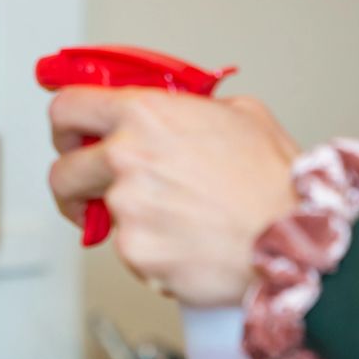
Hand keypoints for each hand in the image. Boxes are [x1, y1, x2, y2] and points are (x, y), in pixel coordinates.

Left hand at [48, 88, 299, 305]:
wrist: (296, 241)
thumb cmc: (276, 183)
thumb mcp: (241, 115)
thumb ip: (191, 110)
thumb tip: (178, 113)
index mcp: (145, 114)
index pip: (68, 107)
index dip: (64, 124)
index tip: (68, 135)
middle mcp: (127, 157)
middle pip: (62, 171)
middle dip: (74, 183)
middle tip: (92, 190)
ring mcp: (126, 207)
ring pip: (97, 215)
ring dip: (121, 218)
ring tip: (166, 220)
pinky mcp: (133, 251)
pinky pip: (126, 250)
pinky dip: (148, 250)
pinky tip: (183, 243)